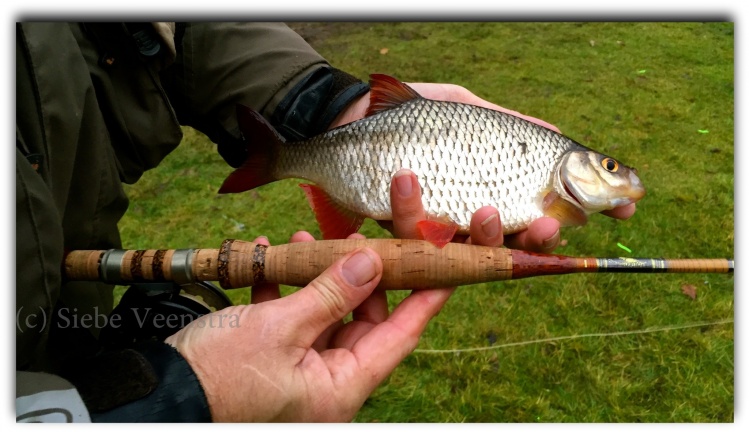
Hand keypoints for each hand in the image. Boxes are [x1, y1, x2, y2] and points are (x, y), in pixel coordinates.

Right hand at [164, 168, 510, 421]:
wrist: (155, 397)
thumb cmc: (217, 375)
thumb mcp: (279, 329)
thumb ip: (330, 293)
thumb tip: (372, 260)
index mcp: (341, 385)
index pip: (400, 334)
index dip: (426, 296)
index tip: (447, 263)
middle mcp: (327, 379)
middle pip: (363, 317)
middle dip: (358, 273)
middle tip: (353, 235)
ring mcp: (298, 368)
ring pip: (324, 312)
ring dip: (316, 275)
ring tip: (302, 240)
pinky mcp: (270, 356)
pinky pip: (289, 317)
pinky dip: (282, 288)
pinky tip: (270, 258)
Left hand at [332, 81, 636, 251]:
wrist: (347, 117)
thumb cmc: (410, 112)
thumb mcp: (466, 108)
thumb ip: (508, 125)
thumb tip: (558, 135)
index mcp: (493, 187)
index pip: (545, 206)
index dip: (582, 211)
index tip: (624, 210)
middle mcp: (470, 214)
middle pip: (517, 240)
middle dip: (536, 237)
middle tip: (548, 224)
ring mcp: (435, 227)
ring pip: (468, 248)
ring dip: (482, 234)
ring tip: (484, 209)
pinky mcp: (397, 232)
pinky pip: (413, 232)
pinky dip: (413, 207)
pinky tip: (407, 178)